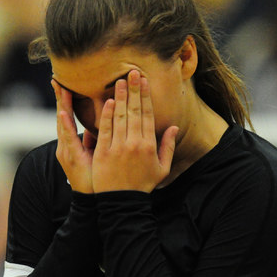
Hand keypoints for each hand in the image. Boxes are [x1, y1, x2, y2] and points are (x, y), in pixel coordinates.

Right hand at [52, 80, 94, 193]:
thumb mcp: (95, 153)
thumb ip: (95, 137)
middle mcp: (66, 144)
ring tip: (60, 89)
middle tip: (57, 79)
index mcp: (72, 142)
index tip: (63, 82)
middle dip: (60, 97)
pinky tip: (62, 112)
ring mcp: (66, 150)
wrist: (92, 200)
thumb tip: (105, 119)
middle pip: (62, 116)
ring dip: (61, 105)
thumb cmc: (95, 176)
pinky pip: (69, 138)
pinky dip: (65, 124)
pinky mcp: (70, 157)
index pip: (69, 116)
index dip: (66, 99)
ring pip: (62, 124)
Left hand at [92, 70, 178, 193]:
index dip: (145, 96)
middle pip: (134, 111)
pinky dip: (106, 115)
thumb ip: (167, 146)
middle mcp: (134, 144)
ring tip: (120, 82)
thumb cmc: (143, 185)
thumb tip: (173, 127)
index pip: (147, 115)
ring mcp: (118, 147)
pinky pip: (105, 129)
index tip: (144, 81)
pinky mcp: (103, 153)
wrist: (122, 203)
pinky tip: (108, 101)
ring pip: (119, 117)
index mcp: (149, 145)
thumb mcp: (162, 168)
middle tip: (132, 73)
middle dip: (133, 90)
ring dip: (120, 97)